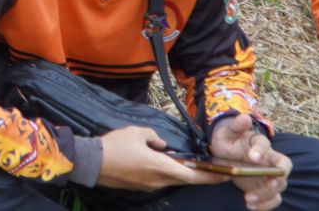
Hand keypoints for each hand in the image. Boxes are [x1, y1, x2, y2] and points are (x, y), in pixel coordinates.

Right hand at [97, 126, 222, 191]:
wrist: (92, 163)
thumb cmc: (115, 145)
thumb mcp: (136, 132)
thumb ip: (154, 136)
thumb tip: (162, 145)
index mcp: (160, 166)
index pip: (193, 175)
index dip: (211, 177)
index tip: (226, 175)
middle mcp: (159, 180)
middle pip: (186, 180)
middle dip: (202, 176)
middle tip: (216, 171)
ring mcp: (150, 186)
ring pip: (173, 181)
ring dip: (184, 174)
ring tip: (192, 166)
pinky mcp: (141, 186)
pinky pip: (161, 180)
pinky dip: (169, 174)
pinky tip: (166, 165)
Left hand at [209, 114, 290, 209]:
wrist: (225, 154)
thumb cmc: (228, 140)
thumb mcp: (227, 132)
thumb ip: (235, 126)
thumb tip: (244, 118)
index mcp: (260, 144)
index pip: (266, 146)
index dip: (261, 151)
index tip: (252, 157)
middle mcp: (269, 160)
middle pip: (281, 170)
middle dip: (277, 179)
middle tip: (268, 184)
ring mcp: (269, 176)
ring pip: (278, 187)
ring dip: (267, 195)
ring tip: (248, 200)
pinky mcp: (265, 188)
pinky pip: (273, 199)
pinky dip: (265, 205)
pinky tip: (251, 206)